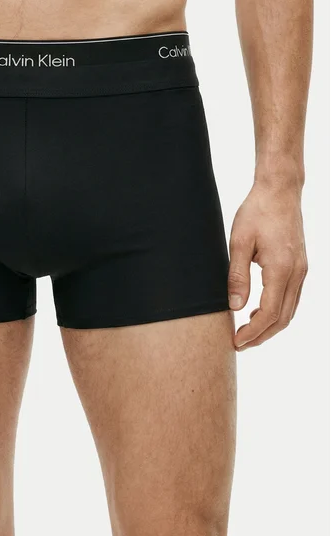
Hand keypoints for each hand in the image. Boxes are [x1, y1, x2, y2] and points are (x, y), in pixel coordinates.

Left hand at [228, 183, 307, 350]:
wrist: (279, 191)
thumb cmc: (257, 211)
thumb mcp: (239, 242)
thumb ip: (237, 276)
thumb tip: (235, 307)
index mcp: (282, 268)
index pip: (270, 312)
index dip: (253, 332)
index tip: (236, 341)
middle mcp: (297, 273)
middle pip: (283, 318)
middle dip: (261, 335)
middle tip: (238, 344)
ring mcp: (301, 270)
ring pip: (289, 310)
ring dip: (269, 326)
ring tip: (246, 333)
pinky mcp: (299, 266)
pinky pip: (291, 298)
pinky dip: (277, 312)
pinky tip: (258, 312)